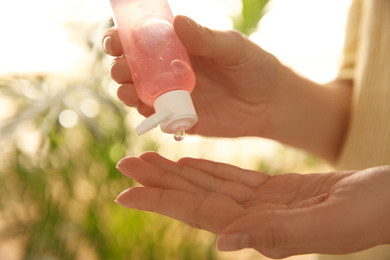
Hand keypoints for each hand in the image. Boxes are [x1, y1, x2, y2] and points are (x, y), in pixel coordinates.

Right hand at [102, 16, 351, 161]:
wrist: (271, 103)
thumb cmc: (254, 66)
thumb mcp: (232, 47)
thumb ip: (205, 38)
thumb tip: (177, 22)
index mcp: (178, 47)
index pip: (141, 41)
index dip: (122, 40)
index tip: (114, 41)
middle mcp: (170, 71)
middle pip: (133, 68)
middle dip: (121, 67)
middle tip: (123, 69)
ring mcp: (174, 96)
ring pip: (139, 93)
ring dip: (127, 91)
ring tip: (130, 90)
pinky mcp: (181, 118)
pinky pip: (157, 118)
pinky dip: (147, 114)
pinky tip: (147, 109)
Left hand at [115, 152, 389, 258]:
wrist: (387, 201)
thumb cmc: (369, 215)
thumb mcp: (328, 226)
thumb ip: (278, 236)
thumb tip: (224, 242)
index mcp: (261, 230)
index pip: (198, 214)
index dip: (161, 201)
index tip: (127, 193)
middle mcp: (252, 218)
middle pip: (195, 197)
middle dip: (158, 182)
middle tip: (125, 165)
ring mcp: (260, 202)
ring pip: (207, 184)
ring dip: (176, 173)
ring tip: (146, 159)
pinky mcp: (271, 188)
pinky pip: (230, 176)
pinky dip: (205, 168)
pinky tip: (186, 161)